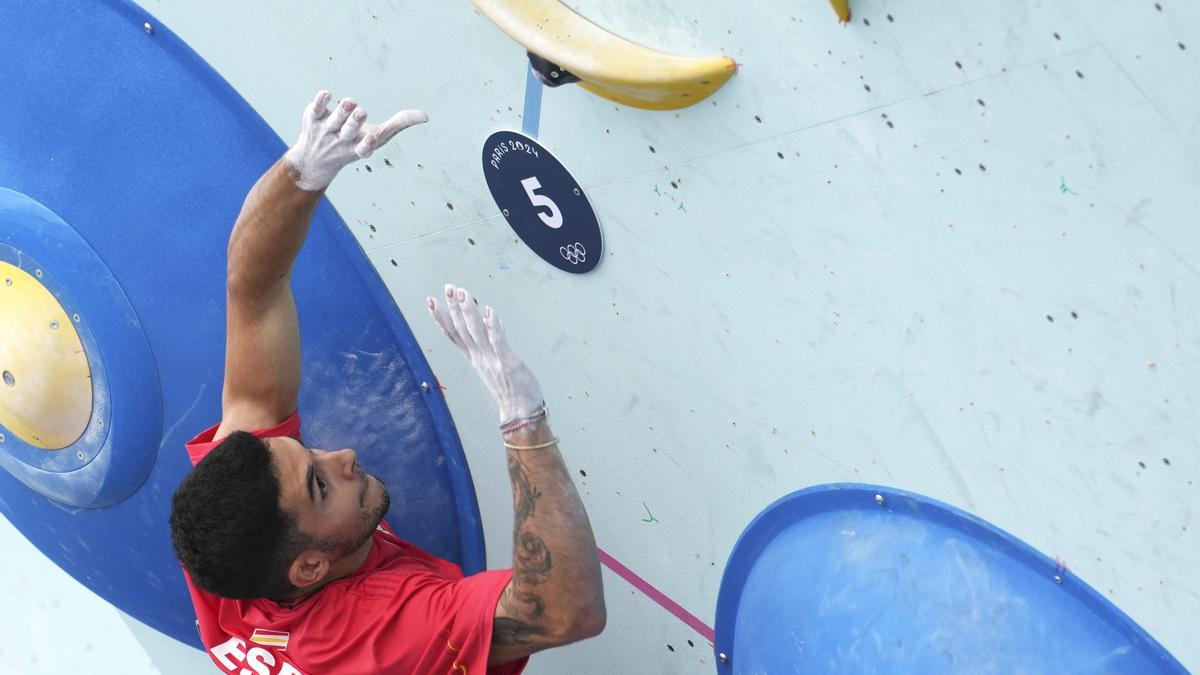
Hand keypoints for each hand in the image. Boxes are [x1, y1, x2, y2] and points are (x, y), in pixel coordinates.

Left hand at [284, 90, 427, 190]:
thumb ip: (400, 124)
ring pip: (334, 120)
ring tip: (350, 101)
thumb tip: (426, 116)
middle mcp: (341, 140)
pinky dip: (321, 101)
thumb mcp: (378, 137)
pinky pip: (316, 109)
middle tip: (361, 112)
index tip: (372, 138)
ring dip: (342, 111)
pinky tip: (326, 93)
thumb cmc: (354, 144)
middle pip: (348, 132)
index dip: (367, 145)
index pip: (362, 150)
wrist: (314, 160)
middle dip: (354, 122)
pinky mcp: (313, 118)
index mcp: (358, 148)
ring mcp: (326, 130)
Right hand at [428, 284, 544, 424]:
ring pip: (476, 332)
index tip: (431, 301)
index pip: (453, 334)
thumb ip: (490, 342)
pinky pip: (497, 341)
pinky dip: (492, 326)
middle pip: (461, 329)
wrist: (520, 413)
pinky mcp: (507, 362)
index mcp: (474, 357)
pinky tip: (489, 311)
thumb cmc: (509, 389)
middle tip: (447, 288)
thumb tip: (488, 318)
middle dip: (453, 307)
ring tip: (462, 293)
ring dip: (468, 312)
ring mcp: (491, 359)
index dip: (441, 317)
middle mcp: (479, 357)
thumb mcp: (494, 363)